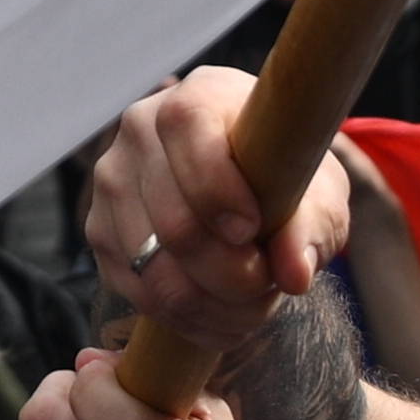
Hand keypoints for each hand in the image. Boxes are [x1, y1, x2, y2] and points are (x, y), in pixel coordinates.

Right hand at [77, 69, 341, 382]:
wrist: (248, 184)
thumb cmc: (284, 175)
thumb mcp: (318, 191)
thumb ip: (312, 226)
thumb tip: (294, 274)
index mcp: (197, 98)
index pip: (187, 131)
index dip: (219, 191)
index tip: (254, 230)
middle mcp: (140, 131)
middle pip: (174, 224)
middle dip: (233, 274)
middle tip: (269, 285)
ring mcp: (113, 183)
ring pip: (156, 272)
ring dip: (214, 307)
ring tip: (253, 307)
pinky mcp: (100, 232)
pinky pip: (139, 295)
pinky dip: (188, 321)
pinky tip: (223, 316)